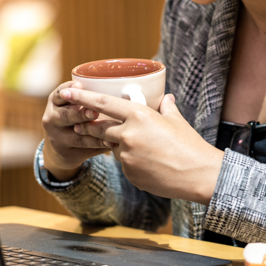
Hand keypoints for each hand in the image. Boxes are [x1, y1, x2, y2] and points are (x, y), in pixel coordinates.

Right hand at [41, 81, 107, 180]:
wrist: (62, 148)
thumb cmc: (75, 117)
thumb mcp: (72, 104)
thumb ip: (89, 96)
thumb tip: (124, 88)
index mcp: (55, 101)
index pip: (59, 93)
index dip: (69, 89)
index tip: (79, 85)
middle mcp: (52, 118)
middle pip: (66, 115)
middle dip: (80, 113)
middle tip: (94, 112)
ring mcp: (58, 137)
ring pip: (76, 134)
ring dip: (93, 132)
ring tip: (109, 130)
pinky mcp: (68, 152)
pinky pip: (85, 148)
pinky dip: (99, 144)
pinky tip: (112, 143)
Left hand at [59, 88, 223, 204]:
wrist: (198, 174)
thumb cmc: (190, 145)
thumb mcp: (176, 121)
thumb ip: (166, 108)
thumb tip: (166, 98)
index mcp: (139, 116)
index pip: (103, 103)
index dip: (82, 97)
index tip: (66, 92)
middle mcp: (128, 135)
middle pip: (99, 128)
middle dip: (88, 126)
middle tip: (81, 123)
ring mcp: (127, 157)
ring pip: (112, 147)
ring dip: (116, 144)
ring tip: (135, 145)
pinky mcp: (130, 174)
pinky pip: (123, 164)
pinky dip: (130, 161)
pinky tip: (148, 163)